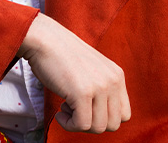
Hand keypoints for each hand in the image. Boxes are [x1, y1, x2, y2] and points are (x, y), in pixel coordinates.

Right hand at [19, 14, 130, 132]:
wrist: (43, 39)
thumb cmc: (59, 55)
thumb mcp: (91, 70)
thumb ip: (101, 87)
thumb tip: (99, 117)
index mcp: (117, 75)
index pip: (124, 114)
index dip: (104, 117)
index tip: (86, 109)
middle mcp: (112, 81)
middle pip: (113, 124)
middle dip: (92, 124)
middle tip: (74, 110)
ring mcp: (99, 87)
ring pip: (99, 127)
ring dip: (79, 124)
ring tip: (65, 107)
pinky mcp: (83, 93)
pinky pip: (82, 125)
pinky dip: (68, 125)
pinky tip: (59, 112)